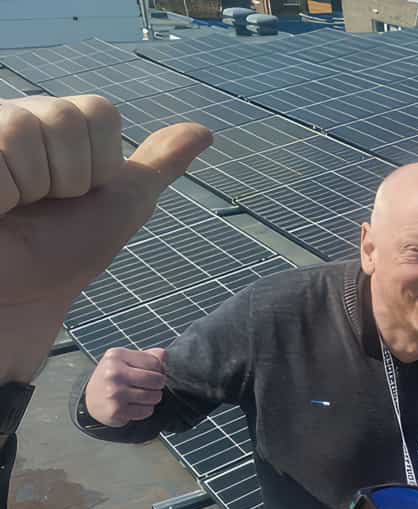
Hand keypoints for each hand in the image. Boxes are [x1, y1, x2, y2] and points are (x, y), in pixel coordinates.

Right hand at [0, 95, 210, 383]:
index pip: (99, 112)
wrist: (18, 294)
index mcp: (55, 123)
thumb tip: (204, 132)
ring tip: (10, 206)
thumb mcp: (122, 203)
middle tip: (41, 203)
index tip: (78, 194)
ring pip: (27, 129)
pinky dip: (0, 190)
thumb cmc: (62, 251)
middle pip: (65, 115)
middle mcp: (15, 116)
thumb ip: (159, 164)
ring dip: (29, 185)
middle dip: (66, 176)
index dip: (99, 164)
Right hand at [84, 347, 167, 425]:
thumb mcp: (125, 360)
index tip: (150, 373)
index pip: (155, 362)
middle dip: (158, 385)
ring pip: (154, 396)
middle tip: (150, 386)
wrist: (91, 401)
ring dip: (153, 398)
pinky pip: (147, 411)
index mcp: (116, 356)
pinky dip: (145, 409)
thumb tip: (164, 356)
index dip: (158, 369)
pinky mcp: (116, 410)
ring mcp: (114, 392)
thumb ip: (148, 355)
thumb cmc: (114, 377)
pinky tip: (134, 405)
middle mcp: (114, 373)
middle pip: (157, 379)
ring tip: (142, 396)